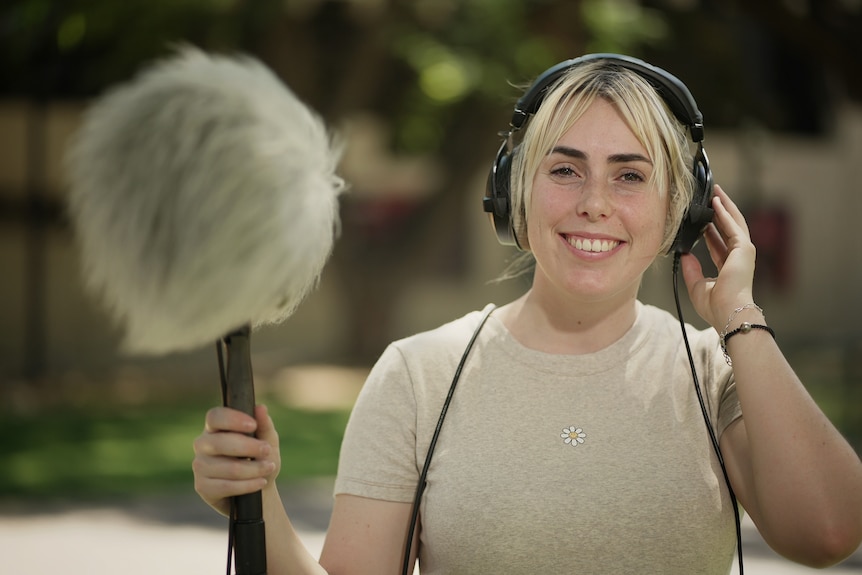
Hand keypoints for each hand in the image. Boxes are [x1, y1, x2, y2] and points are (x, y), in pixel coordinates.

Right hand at [192, 404, 280, 515]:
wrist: (258, 487)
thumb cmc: (259, 458)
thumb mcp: (268, 441)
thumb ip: (264, 425)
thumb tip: (261, 408)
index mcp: (215, 427)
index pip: (215, 417)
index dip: (232, 419)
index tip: (253, 425)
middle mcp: (203, 444)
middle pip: (220, 443)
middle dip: (248, 447)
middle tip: (267, 450)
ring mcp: (200, 466)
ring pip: (228, 467)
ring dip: (253, 469)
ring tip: (269, 467)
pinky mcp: (202, 487)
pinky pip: (226, 486)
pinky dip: (248, 485)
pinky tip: (261, 482)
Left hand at [680, 185, 757, 330]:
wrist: (727, 312)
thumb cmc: (716, 306)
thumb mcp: (696, 286)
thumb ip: (691, 269)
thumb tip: (684, 255)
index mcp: (728, 266)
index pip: (718, 242)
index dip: (710, 228)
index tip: (701, 218)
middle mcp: (737, 257)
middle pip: (728, 227)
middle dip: (719, 211)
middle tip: (711, 195)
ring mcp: (743, 252)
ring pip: (734, 222)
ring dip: (724, 205)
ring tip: (715, 191)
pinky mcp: (744, 249)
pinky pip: (733, 226)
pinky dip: (724, 213)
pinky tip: (716, 202)